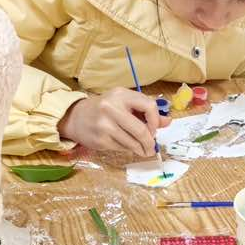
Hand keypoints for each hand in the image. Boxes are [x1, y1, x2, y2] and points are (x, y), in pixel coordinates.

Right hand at [57, 89, 171, 156]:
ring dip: (141, 149)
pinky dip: (128, 149)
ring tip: (142, 150)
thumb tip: (168, 121)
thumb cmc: (105, 109)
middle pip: (142, 130)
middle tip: (152, 148)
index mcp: (121, 95)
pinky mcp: (100, 140)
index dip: (155, 121)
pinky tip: (125, 145)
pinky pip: (122, 148)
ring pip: (133, 143)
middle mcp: (111, 108)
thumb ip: (146, 111)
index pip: (149, 106)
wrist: (76, 117)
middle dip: (150, 142)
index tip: (154, 129)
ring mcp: (105, 125)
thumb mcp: (124, 103)